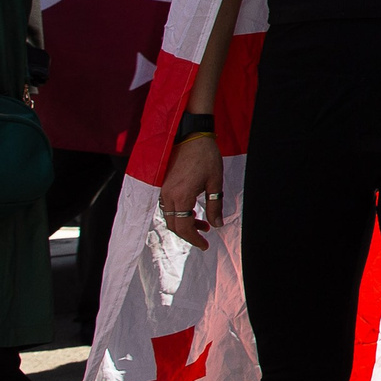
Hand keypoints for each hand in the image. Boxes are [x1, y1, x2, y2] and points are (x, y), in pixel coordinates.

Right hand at [158, 130, 222, 249]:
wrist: (190, 134)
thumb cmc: (205, 156)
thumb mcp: (215, 182)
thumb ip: (215, 205)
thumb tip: (218, 225)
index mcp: (181, 196)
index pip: (184, 227)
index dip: (194, 239)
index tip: (205, 245)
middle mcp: (168, 195)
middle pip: (174, 225)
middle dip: (189, 234)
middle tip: (205, 236)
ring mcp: (163, 190)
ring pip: (170, 216)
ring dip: (184, 223)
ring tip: (203, 223)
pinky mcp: (163, 184)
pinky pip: (167, 206)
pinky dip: (179, 213)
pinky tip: (192, 211)